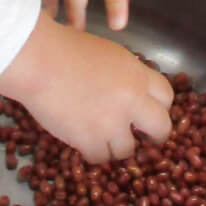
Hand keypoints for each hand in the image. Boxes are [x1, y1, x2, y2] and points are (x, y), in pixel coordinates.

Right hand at [0, 15, 174, 160]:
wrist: (38, 60)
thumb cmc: (64, 48)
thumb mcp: (106, 54)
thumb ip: (123, 74)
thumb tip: (128, 90)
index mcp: (137, 75)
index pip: (167, 97)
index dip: (158, 107)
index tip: (149, 113)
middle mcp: (132, 101)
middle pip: (161, 128)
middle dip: (153, 135)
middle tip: (140, 137)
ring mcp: (112, 123)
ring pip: (127, 150)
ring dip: (115, 145)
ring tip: (100, 137)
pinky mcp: (89, 140)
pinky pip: (99, 157)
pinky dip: (91, 152)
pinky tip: (82, 142)